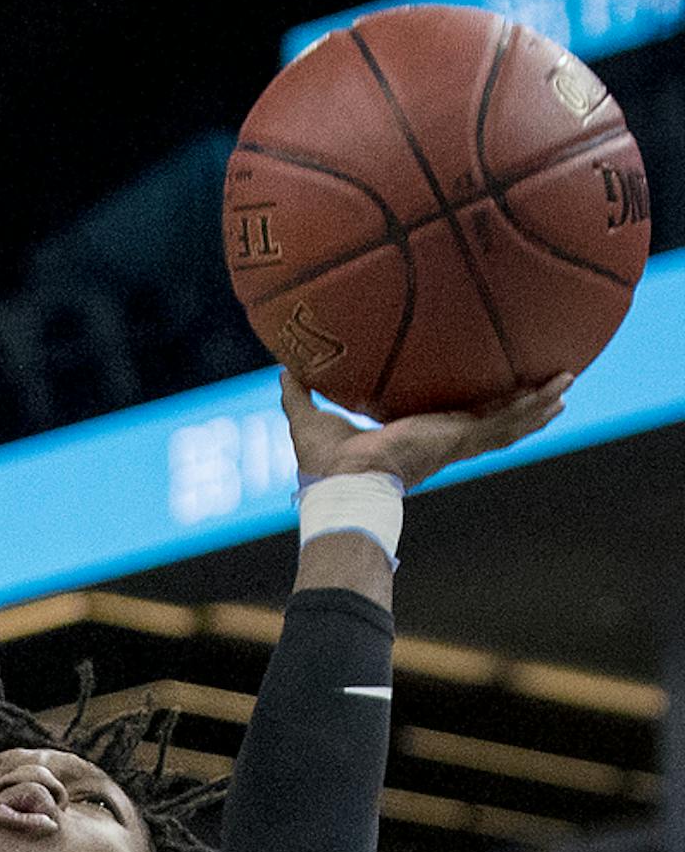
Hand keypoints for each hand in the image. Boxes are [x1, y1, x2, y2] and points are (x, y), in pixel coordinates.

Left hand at [280, 365, 568, 495]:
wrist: (342, 487)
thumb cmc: (324, 467)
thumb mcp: (310, 418)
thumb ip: (299, 392)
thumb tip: (284, 365)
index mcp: (416, 437)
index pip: (452, 418)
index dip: (472, 405)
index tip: (489, 391)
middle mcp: (442, 440)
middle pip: (490, 419)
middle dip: (518, 404)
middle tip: (546, 386)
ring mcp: (454, 442)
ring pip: (508, 422)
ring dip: (537, 403)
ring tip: (568, 385)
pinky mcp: (459, 440)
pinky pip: (505, 423)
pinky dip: (532, 408)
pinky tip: (560, 394)